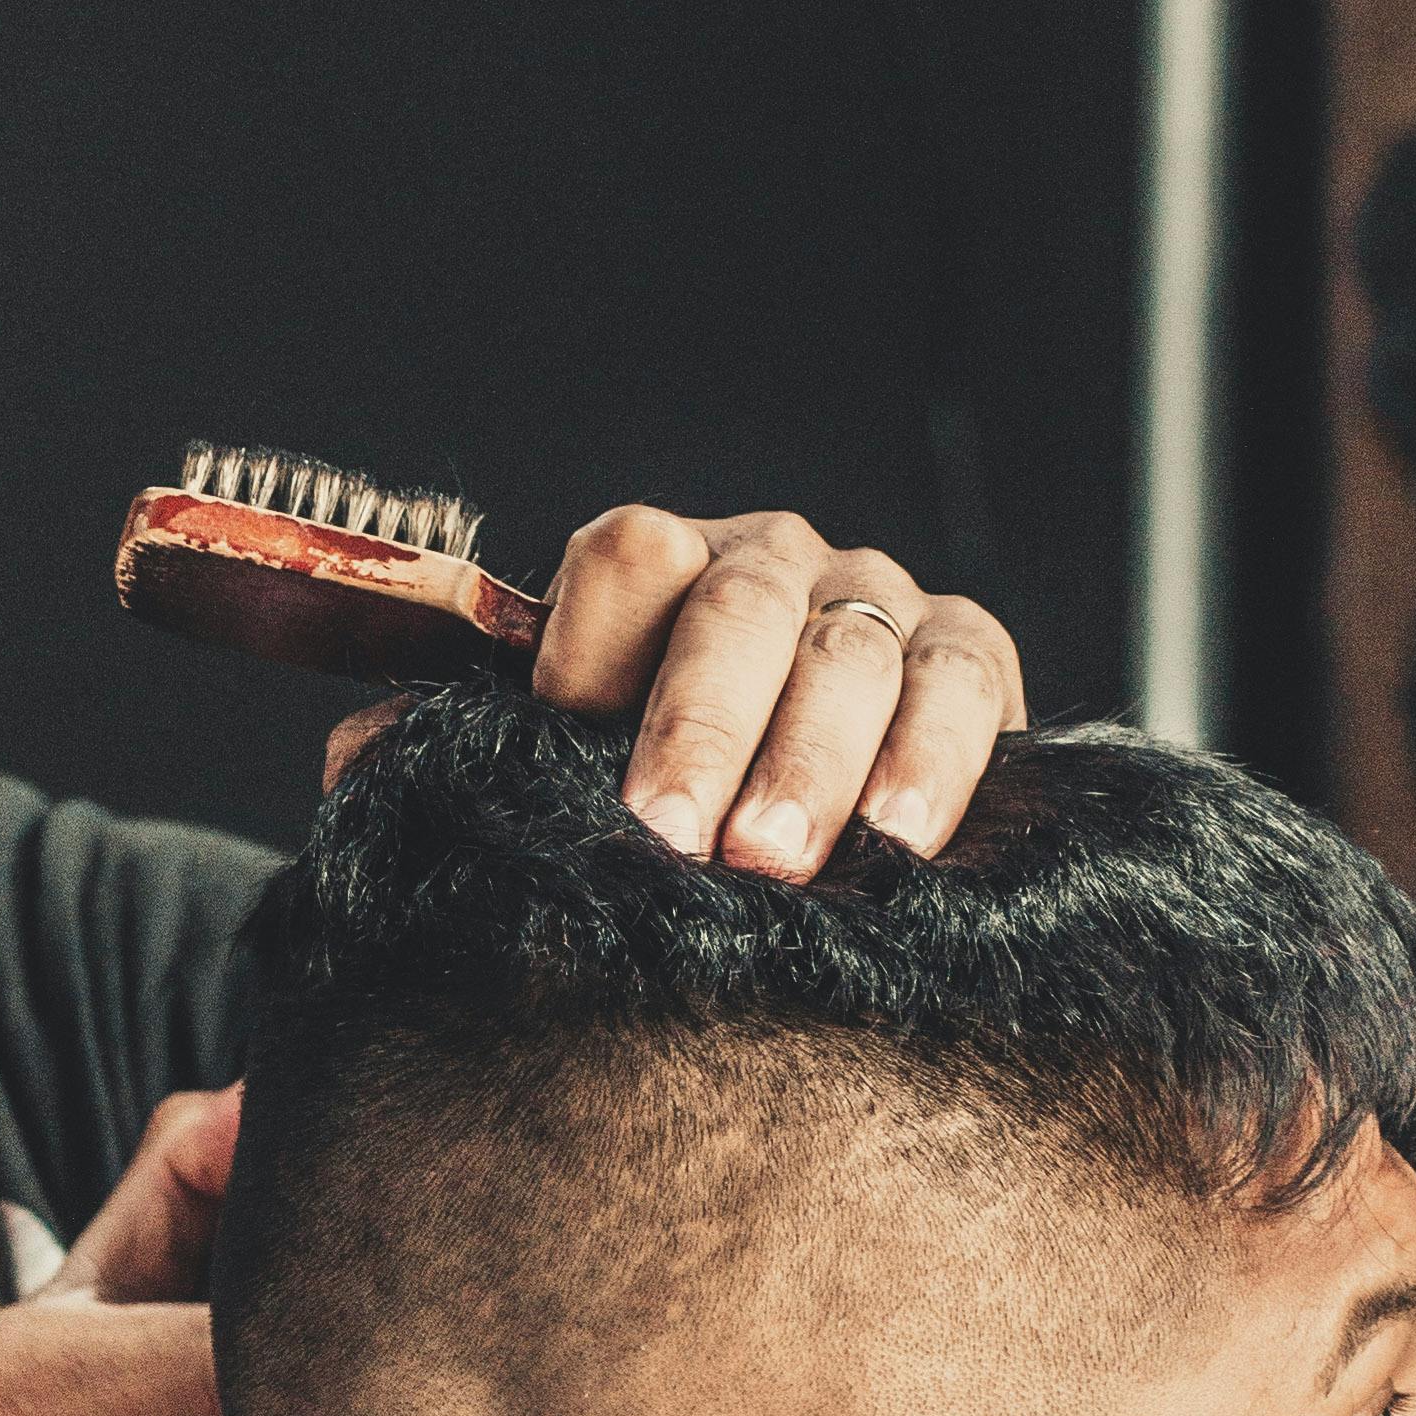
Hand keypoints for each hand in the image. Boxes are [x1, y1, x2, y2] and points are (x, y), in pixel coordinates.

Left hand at [533, 506, 1026, 869]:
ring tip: (779, 857)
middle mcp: (768, 558)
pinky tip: (899, 838)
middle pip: (741, 614)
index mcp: (658, 564)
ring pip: (849, 657)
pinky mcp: (967, 647)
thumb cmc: (679, 793)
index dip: (604, 650)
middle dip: (707, 733)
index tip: (603, 776)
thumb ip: (552, 745)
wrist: (806, 819)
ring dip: (812, 764)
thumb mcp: (597, 758)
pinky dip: (930, 765)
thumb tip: (449, 761)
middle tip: (682, 838)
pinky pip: (958, 688)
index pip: (629, 557)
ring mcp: (874, 592)